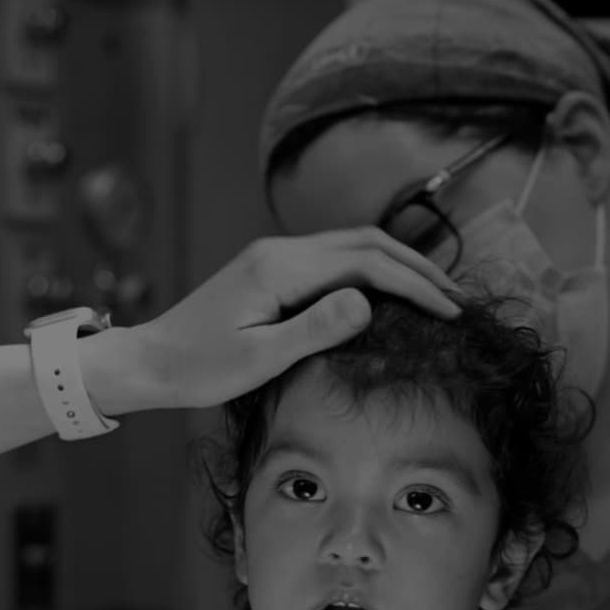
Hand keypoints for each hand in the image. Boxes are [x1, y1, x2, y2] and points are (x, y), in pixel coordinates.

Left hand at [86, 226, 460, 415]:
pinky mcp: (275, 268)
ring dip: (399, 265)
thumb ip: (315, 329)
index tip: (450, 312)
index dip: (415, 286)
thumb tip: (368, 303)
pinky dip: (375, 269)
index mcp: (281, 268)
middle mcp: (282, 251)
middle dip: (418, 267)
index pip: (366, 264)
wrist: (152, 359)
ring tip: (435, 293)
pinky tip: (391, 291)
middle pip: (367, 242)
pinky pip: (337, 258)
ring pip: (354, 245)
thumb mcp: (260, 358)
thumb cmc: (201, 367)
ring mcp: (277, 256)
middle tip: (457, 298)